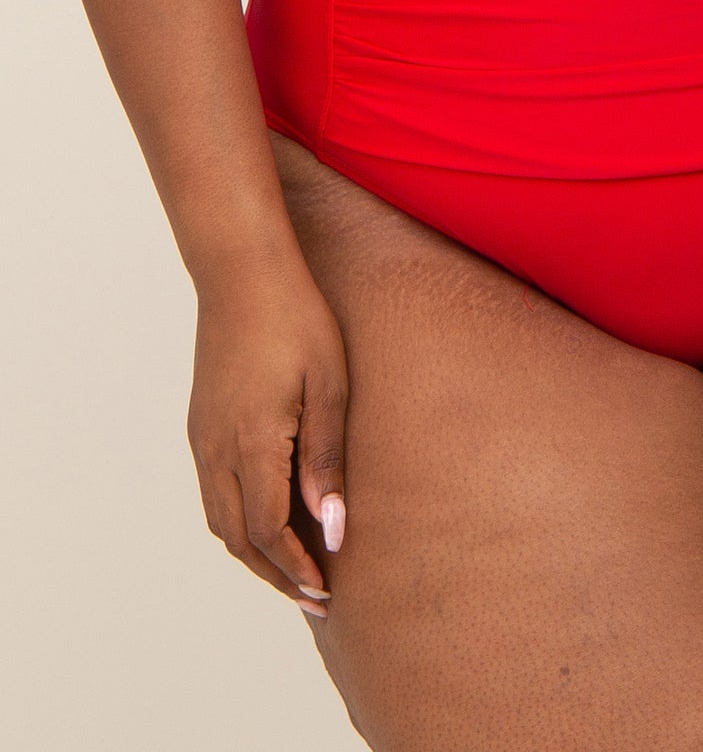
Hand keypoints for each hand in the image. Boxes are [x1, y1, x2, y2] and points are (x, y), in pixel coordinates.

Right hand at [187, 253, 348, 622]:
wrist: (242, 272)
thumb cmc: (297, 320)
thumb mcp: (329, 386)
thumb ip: (328, 461)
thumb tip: (333, 530)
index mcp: (250, 442)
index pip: (267, 532)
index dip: (296, 568)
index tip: (327, 591)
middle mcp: (216, 449)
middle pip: (238, 540)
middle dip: (276, 575)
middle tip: (316, 599)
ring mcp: (201, 438)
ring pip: (220, 522)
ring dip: (255, 554)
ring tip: (295, 571)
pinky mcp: (200, 426)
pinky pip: (213, 494)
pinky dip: (239, 523)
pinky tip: (269, 523)